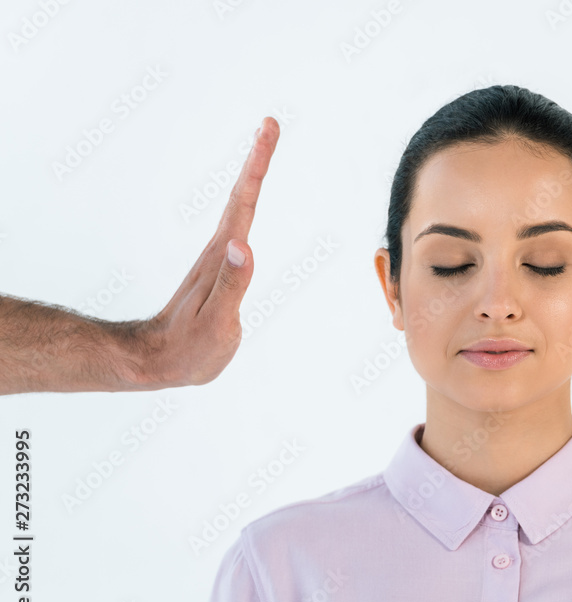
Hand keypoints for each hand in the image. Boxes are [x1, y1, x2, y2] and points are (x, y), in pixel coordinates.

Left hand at [139, 116, 280, 388]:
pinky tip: (249, 202)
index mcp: (223, 256)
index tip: (267, 130)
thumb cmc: (188, 349)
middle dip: (258, 158)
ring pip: (240, 207)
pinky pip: (240, 226)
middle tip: (269, 125)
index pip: (244, 201)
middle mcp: (223, 250)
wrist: (159, 362)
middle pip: (242, 195)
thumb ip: (231, 285)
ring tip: (263, 149)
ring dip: (253, 175)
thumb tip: (245, 244)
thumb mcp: (215, 323)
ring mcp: (222, 259)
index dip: (257, 164)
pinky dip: (248, 203)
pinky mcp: (223, 271)